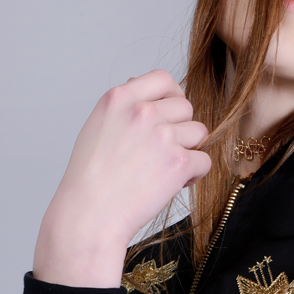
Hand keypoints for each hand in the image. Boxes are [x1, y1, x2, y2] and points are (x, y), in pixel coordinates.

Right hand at [33, 70, 211, 286]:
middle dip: (180, 128)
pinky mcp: (178, 162)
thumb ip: (123, 106)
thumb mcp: (97, 126)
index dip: (172, 96)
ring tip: (165, 169)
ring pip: (199, 132)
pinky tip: (172, 184)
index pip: (163, 79)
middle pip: (185, 107)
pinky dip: (193, 175)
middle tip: (162, 152)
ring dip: (188, 150)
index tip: (169, 114)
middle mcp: (142, 111)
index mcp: (119, 98)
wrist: (89, 215)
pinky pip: (204, 161)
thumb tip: (141, 84)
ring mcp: (162, 135)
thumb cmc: (89, 178)